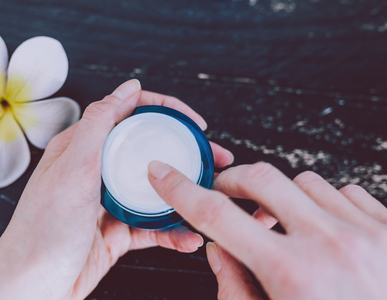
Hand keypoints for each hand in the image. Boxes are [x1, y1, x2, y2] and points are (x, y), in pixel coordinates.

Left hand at [0, 80, 233, 299]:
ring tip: (211, 200)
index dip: (168, 112)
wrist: (33, 286)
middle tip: (216, 160)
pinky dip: (174, 231)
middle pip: (152, 150)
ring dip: (186, 194)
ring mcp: (112, 201)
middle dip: (188, 153)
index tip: (195, 123)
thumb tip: (128, 88)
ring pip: (158, 189)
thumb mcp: (72, 167)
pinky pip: (154, 225)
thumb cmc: (43, 229)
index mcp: (86, 147)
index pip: (132, 114)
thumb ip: (100, 124)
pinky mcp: (120, 230)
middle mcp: (100, 170)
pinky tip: (189, 236)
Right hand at [148, 161, 386, 299]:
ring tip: (288, 228)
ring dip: (286, 199)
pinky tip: (326, 232)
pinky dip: (327, 206)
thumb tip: (218, 249)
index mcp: (294, 275)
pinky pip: (347, 194)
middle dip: (233, 181)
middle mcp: (333, 245)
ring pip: (307, 183)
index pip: (217, 216)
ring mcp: (369, 233)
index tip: (165, 176)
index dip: (181, 191)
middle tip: (226, 193)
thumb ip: (235, 288)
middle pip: (262, 178)